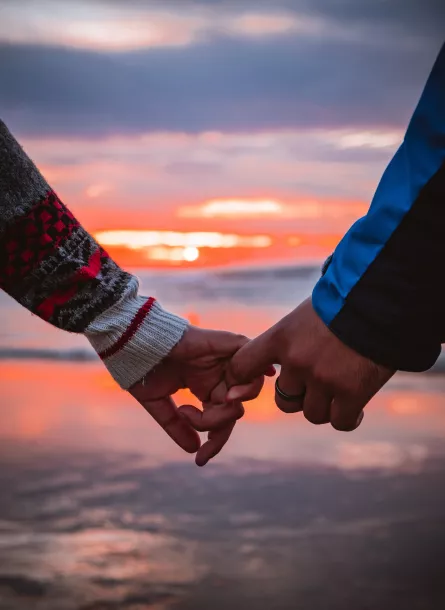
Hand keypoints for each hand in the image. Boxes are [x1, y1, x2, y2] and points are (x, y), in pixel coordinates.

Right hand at [129, 326, 270, 463]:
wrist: (134, 341)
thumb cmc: (142, 367)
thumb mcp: (159, 403)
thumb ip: (177, 426)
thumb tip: (194, 450)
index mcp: (204, 387)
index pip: (219, 420)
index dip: (213, 442)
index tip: (200, 460)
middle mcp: (218, 376)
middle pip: (233, 410)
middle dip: (218, 426)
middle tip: (196, 423)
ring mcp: (224, 361)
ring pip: (247, 390)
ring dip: (231, 407)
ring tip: (212, 406)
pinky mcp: (228, 344)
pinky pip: (253, 358)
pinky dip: (257, 372)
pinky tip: (249, 386)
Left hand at [227, 298, 393, 430]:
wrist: (383, 300)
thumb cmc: (345, 300)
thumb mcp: (305, 313)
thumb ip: (290, 338)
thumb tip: (276, 358)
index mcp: (281, 338)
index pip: (243, 366)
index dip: (245, 379)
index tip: (258, 381)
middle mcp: (298, 362)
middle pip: (284, 401)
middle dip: (299, 396)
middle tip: (317, 384)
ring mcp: (324, 380)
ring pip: (313, 414)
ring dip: (325, 407)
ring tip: (340, 393)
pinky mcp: (353, 394)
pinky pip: (340, 421)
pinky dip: (348, 418)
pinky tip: (356, 408)